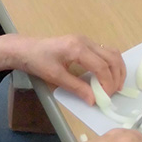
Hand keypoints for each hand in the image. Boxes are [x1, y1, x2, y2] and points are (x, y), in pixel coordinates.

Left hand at [11, 34, 125, 104]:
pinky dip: (110, 64)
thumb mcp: (55, 77)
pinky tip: (107, 76)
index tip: (105, 98)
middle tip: (113, 93)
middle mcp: (85, 41)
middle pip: (112, 57)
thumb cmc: (37, 61)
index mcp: (77, 48)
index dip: (107, 84)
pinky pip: (104, 52)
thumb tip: (94, 100)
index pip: (102, 66)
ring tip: (114, 86)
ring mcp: (85, 40)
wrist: (24, 49)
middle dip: (116, 76)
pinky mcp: (84, 43)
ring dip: (116, 69)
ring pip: (111, 53)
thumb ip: (76, 88)